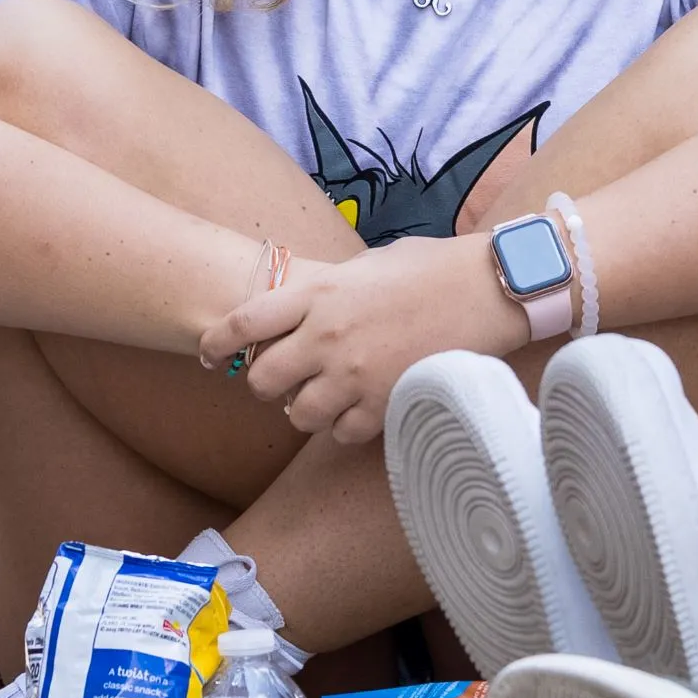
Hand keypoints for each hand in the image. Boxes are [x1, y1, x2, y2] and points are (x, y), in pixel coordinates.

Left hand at [199, 233, 518, 445]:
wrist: (488, 289)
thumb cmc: (431, 267)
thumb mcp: (366, 264)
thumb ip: (327, 290)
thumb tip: (302, 307)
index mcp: (320, 293)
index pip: (244, 323)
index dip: (216, 342)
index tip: (208, 352)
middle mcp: (328, 336)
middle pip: (262, 379)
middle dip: (266, 382)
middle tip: (284, 378)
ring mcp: (355, 375)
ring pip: (298, 415)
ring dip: (306, 408)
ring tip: (328, 395)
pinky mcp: (384, 404)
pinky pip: (341, 433)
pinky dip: (345, 425)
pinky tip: (361, 407)